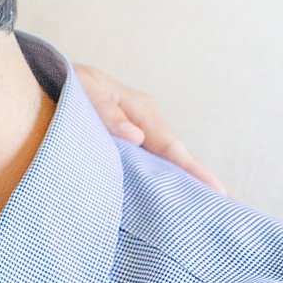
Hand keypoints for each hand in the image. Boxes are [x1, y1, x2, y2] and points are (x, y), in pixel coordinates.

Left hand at [75, 63, 226, 192]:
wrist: (52, 78)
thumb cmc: (68, 83)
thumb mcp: (84, 92)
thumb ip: (107, 114)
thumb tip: (136, 137)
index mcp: (141, 109)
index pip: (171, 145)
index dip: (192, 169)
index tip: (216, 190)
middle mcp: (146, 121)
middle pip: (178, 154)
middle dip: (202, 178)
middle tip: (230, 203)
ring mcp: (140, 130)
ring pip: (168, 159)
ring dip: (188, 179)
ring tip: (212, 204)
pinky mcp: (129, 140)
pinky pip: (153, 160)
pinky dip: (168, 175)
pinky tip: (175, 193)